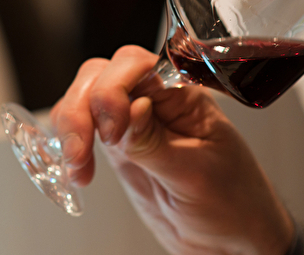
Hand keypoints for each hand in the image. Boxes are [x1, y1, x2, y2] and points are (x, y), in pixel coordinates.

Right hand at [50, 45, 294, 254]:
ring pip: (85, 97)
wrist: (231, 241)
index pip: (137, 66)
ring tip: (78, 166)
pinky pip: (83, 127)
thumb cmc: (234, 203)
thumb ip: (155, 143)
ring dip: (70, 127)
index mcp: (185, 95)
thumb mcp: (196, 175)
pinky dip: (69, 143)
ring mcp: (134, 121)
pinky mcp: (119, 145)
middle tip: (82, 150)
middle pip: (101, 75)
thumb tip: (128, 110)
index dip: (113, 89)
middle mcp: (156, 100)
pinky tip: (77, 169)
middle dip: (82, 108)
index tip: (111, 130)